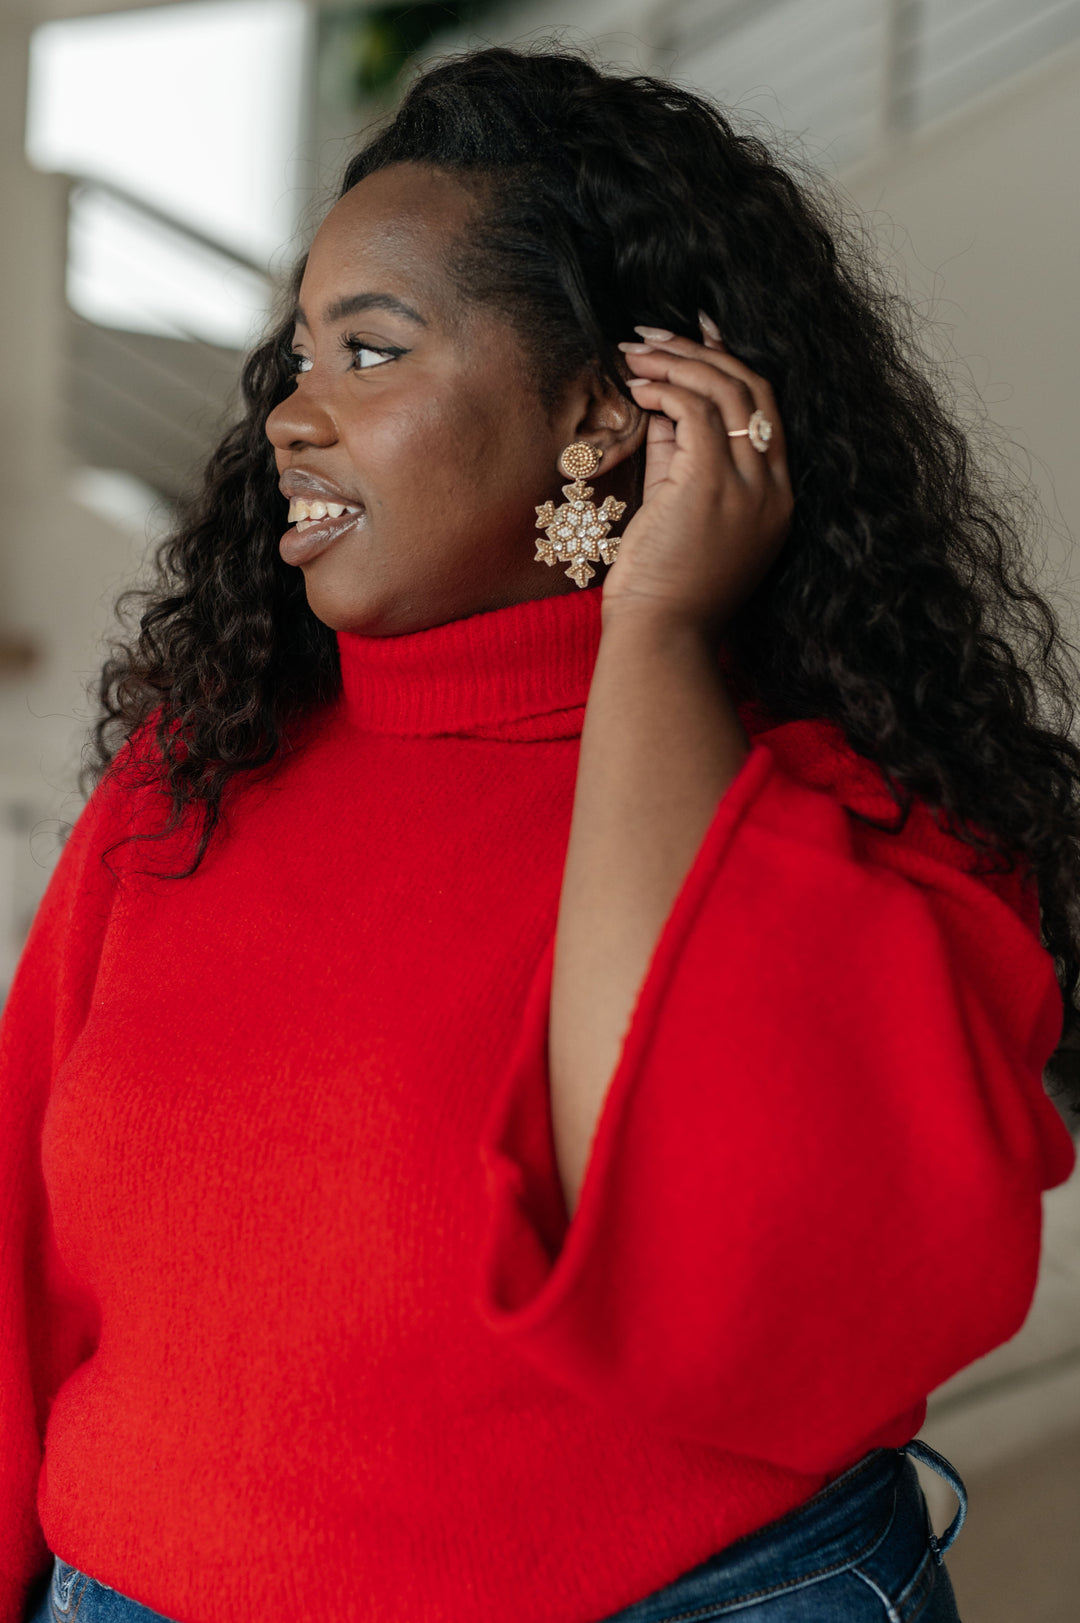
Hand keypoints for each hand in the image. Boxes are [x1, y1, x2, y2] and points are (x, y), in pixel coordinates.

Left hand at [602, 316, 792, 629]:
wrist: (662, 640)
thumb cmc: (663, 592)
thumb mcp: (678, 515)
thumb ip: (678, 459)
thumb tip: (663, 405)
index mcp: (774, 500)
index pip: (764, 412)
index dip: (730, 367)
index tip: (695, 340)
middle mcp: (772, 489)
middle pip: (754, 390)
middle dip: (703, 352)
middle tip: (655, 336)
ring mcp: (748, 487)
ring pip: (726, 390)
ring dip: (677, 362)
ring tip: (636, 353)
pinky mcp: (712, 485)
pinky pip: (695, 410)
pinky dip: (665, 388)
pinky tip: (637, 387)